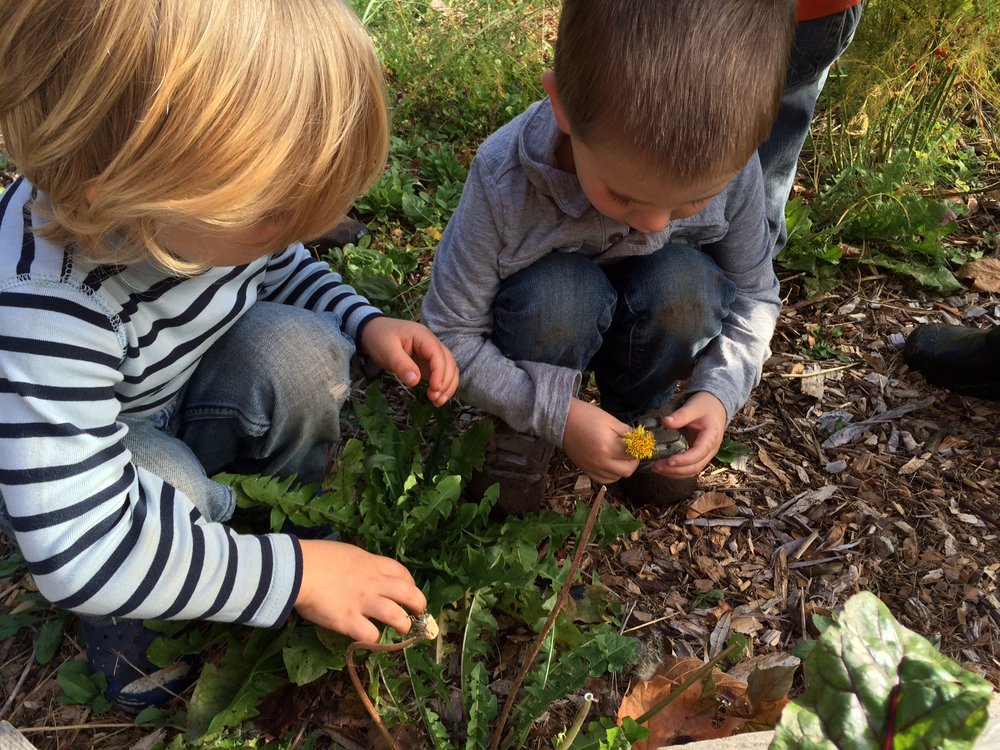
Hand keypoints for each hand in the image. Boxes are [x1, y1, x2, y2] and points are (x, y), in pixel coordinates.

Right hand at [295, 539, 426, 641]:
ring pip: (397, 616)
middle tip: (418, 613)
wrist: (298, 569)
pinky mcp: (349, 620)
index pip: (402, 573)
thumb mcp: (348, 554)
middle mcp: (373, 583)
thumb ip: (360, 565)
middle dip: (418, 604)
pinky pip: (370, 634)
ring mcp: (363, 602)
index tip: (409, 592)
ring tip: (402, 630)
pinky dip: (374, 638)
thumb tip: (363, 573)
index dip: (410, 584)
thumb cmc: (317, 557)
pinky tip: (371, 637)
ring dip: (404, 624)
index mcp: (372, 564)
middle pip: (409, 594)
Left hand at [358, 317, 458, 405]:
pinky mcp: (428, 363)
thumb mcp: (387, 350)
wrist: (373, 332)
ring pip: (449, 368)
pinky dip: (443, 386)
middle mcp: (431, 343)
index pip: (438, 354)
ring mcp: (431, 353)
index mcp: (422, 336)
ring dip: (448, 385)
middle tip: (434, 398)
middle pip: (449, 362)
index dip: (440, 372)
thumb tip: (415, 381)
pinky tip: (436, 398)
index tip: (434, 389)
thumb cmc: (379, 338)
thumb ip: (401, 365)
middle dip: (446, 381)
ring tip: (437, 401)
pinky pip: (441, 373)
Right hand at [562, 398, 639, 484]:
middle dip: (633, 461)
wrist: (562, 420)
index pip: (633, 454)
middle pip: (627, 471)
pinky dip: (610, 474)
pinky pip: (603, 480)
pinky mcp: (586, 470)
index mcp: (608, 447)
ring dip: (622, 469)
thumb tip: (641, 440)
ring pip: (616, 478)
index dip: (640, 448)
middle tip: (631, 451)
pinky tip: (610, 463)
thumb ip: (628, 432)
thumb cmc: (587, 416)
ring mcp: (592, 468)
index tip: (640, 443)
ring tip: (619, 456)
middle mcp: (601, 462)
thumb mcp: (611, 420)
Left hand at [654, 391, 726, 477]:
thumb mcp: (694, 407)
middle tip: (657, 466)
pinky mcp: (698, 455)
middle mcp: (710, 450)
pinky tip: (664, 467)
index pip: (699, 453)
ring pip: (692, 471)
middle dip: (675, 470)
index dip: (684, 460)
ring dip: (675, 473)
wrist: (716, 406)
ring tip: (657, 468)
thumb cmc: (706, 406)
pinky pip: (689, 468)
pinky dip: (677, 471)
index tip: (669, 461)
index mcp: (711, 438)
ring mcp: (705, 454)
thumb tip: (665, 422)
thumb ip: (680, 415)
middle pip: (695, 467)